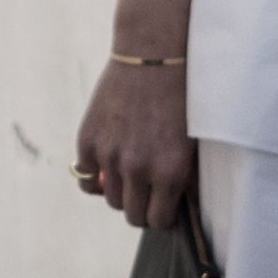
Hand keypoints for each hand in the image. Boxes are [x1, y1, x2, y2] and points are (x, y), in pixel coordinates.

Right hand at [75, 59, 197, 231]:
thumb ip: (182, 178)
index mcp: (171, 171)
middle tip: (146, 195)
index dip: (162, 216)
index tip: (163, 207)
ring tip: (130, 175)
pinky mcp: (89, 140)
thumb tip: (173, 207)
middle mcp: (139, 168)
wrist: (153, 56)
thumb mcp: (191, 142)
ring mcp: (110, 155)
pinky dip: (96, 178)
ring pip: (111, 199)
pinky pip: (85, 179)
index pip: (158, 221)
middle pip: (133, 215)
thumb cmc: (181, 98)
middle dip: (142, 209)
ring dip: (120, 192)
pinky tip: (107, 168)